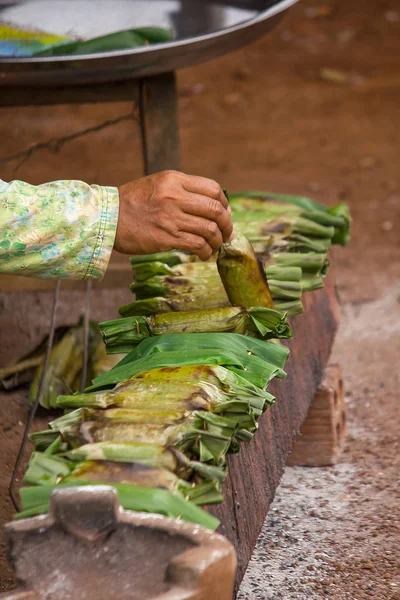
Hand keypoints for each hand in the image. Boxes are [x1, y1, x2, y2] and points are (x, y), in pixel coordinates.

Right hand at [114, 170, 233, 260]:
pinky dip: (205, 251)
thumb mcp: (158, 185)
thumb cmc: (133, 203)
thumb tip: (213, 207)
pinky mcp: (166, 237)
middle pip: (215, 210)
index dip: (225, 204)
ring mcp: (171, 217)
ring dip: (217, 241)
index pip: (213, 189)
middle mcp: (174, 196)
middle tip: (227, 234)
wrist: (107, 218)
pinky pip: (196, 244)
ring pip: (209, 230)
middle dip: (226, 225)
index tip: (225, 214)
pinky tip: (204, 254)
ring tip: (214, 246)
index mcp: (174, 180)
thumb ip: (183, 191)